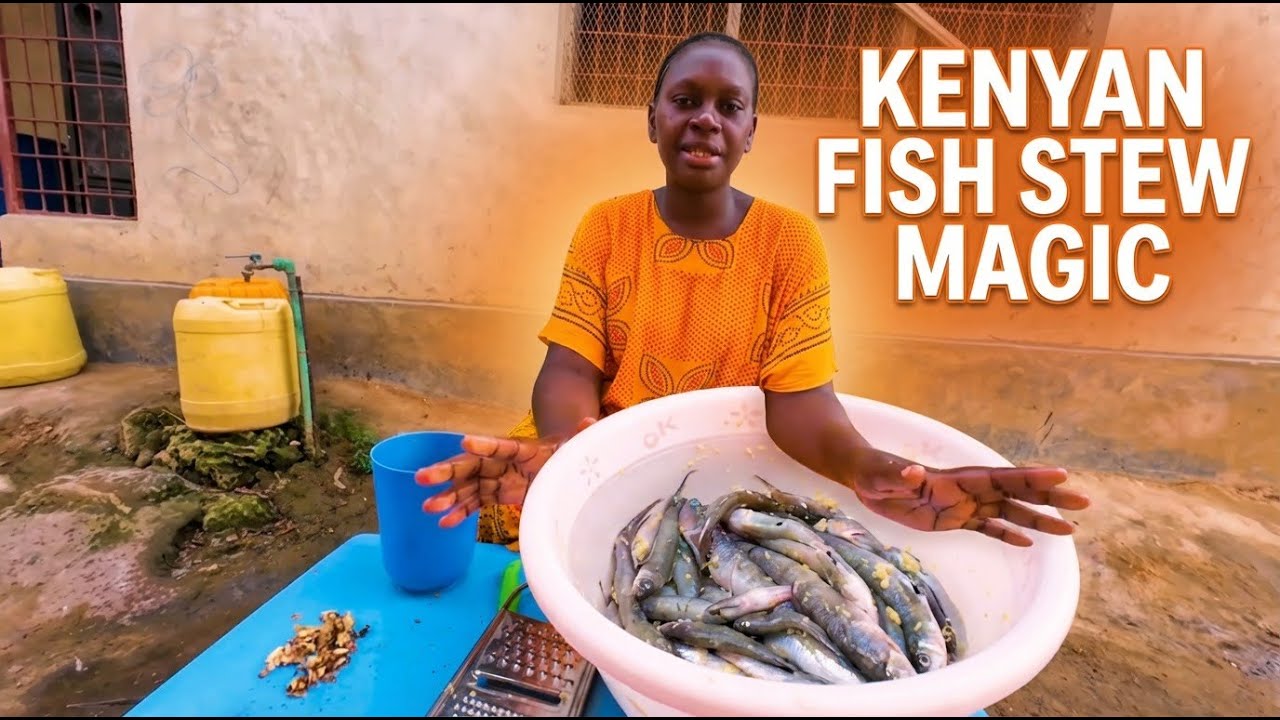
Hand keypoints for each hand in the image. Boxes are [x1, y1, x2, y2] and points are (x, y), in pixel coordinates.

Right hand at [414, 417, 596, 528]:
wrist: (561, 462)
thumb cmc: (565, 453)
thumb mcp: (574, 446)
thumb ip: (581, 435)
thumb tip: (591, 420)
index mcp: (521, 449)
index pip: (500, 446)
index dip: (484, 445)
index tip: (465, 443)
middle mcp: (502, 462)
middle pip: (471, 465)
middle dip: (447, 471)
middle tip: (422, 477)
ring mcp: (496, 478)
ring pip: (467, 487)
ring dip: (447, 496)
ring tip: (427, 507)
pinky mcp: (496, 494)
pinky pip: (474, 503)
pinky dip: (459, 512)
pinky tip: (443, 523)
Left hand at [847, 447, 1090, 546]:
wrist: (864, 477)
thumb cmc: (872, 471)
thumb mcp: (881, 474)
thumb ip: (898, 474)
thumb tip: (913, 472)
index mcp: (955, 479)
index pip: (998, 478)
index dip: (1029, 478)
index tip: (1061, 476)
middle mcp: (966, 491)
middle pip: (1015, 494)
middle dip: (1048, 498)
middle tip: (1083, 503)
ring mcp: (962, 506)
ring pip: (1008, 513)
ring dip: (1037, 520)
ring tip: (1070, 530)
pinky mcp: (952, 520)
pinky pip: (987, 528)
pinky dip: (1007, 535)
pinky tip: (1028, 544)